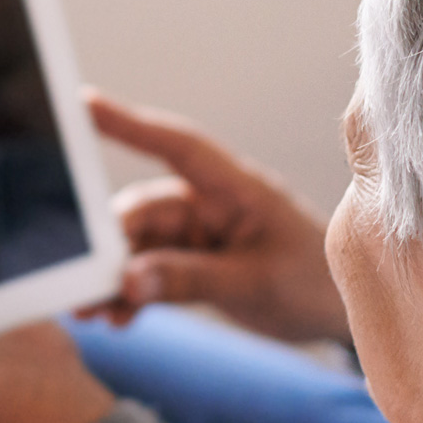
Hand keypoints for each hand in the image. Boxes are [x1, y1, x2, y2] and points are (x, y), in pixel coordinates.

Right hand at [84, 89, 349, 345]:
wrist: (341, 315)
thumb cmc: (315, 284)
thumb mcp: (253, 283)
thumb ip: (190, 279)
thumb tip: (127, 279)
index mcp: (235, 188)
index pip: (177, 146)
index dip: (129, 124)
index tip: (83, 103)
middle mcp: (211, 205)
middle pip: (144, 211)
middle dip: (108, 244)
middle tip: (80, 280)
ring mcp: (200, 236)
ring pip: (139, 247)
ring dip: (113, 276)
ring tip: (91, 310)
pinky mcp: (195, 267)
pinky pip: (150, 275)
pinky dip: (132, 294)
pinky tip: (117, 319)